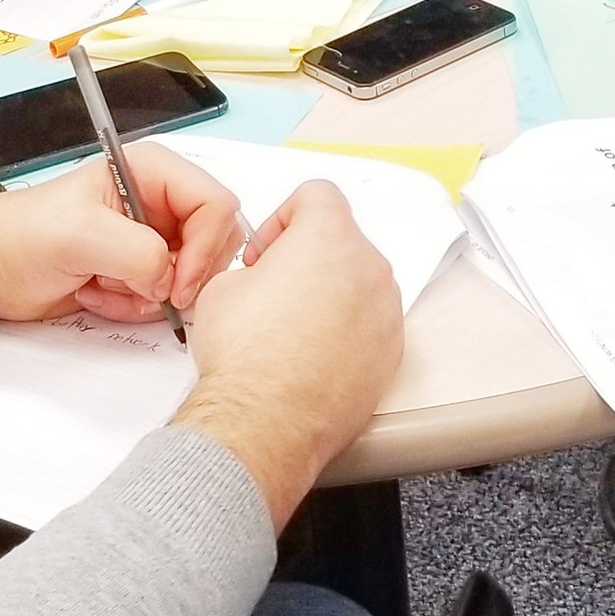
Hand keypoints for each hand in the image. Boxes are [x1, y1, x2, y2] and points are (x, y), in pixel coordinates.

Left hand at [0, 142, 245, 325]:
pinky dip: (134, 307)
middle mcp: (158, 202)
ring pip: (191, 276)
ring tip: (103, 286)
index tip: (180, 282)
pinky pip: (164, 298)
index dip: (207, 246)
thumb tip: (171, 281)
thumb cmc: (21, 236)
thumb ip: (139, 252)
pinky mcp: (138, 272)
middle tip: (140, 290)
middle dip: (180, 275)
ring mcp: (150, 239)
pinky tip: (96, 293)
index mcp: (151, 171)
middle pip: (213, 242)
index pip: (215, 204)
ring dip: (149, 295)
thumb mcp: (81, 235)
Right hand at [172, 181, 402, 528]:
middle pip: (342, 239)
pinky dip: (347, 331)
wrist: (265, 421)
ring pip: (360, 283)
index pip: (318, 194)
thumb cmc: (245, 357)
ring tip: (291, 329)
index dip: (283, 216)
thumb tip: (262, 276)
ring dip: (330, 294)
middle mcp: (368, 268)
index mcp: (329, 238)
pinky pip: (370, 324)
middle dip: (308, 257)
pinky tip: (311, 356)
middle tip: (273, 289)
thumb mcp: (223, 286)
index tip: (267, 250)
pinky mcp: (392, 352)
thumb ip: (255, 264)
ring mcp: (386, 312)